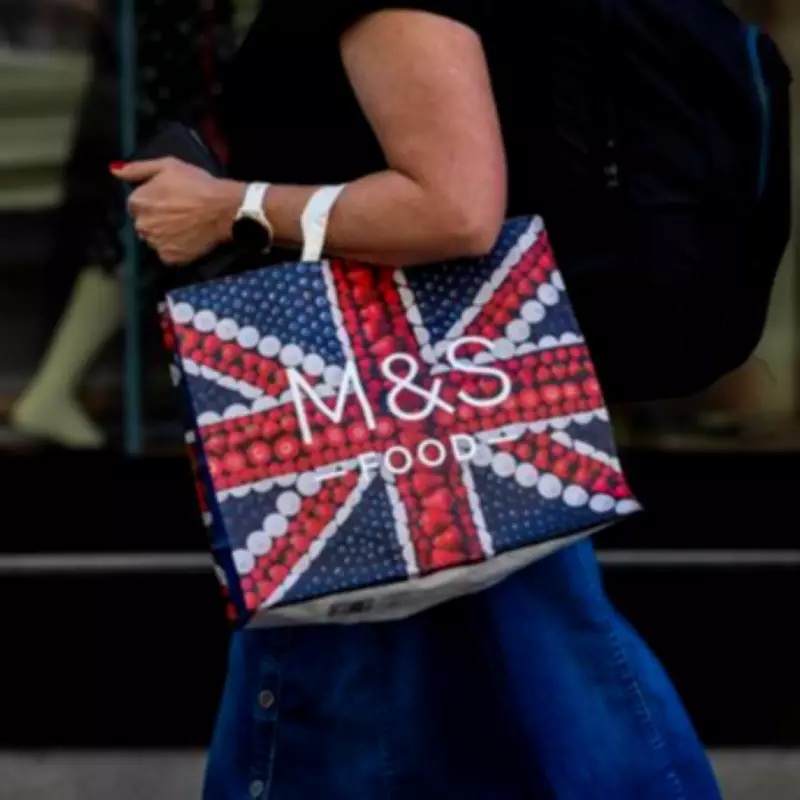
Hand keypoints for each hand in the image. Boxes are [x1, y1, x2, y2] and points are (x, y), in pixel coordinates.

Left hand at [111, 158, 243, 265]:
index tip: (168, 201)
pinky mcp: (170, 258)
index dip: (152, 203)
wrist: (223, 209)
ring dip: (164, 236)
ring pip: (155, 241)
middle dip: (156, 221)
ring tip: (185, 227)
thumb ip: (138, 169)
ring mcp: (155, 243)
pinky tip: (188, 239)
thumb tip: (113, 171)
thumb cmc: (197, 184)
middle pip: (143, 225)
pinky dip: (175, 250)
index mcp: (137, 202)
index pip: (135, 206)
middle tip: (178, 215)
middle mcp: (141, 225)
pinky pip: (167, 255)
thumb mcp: (168, 166)